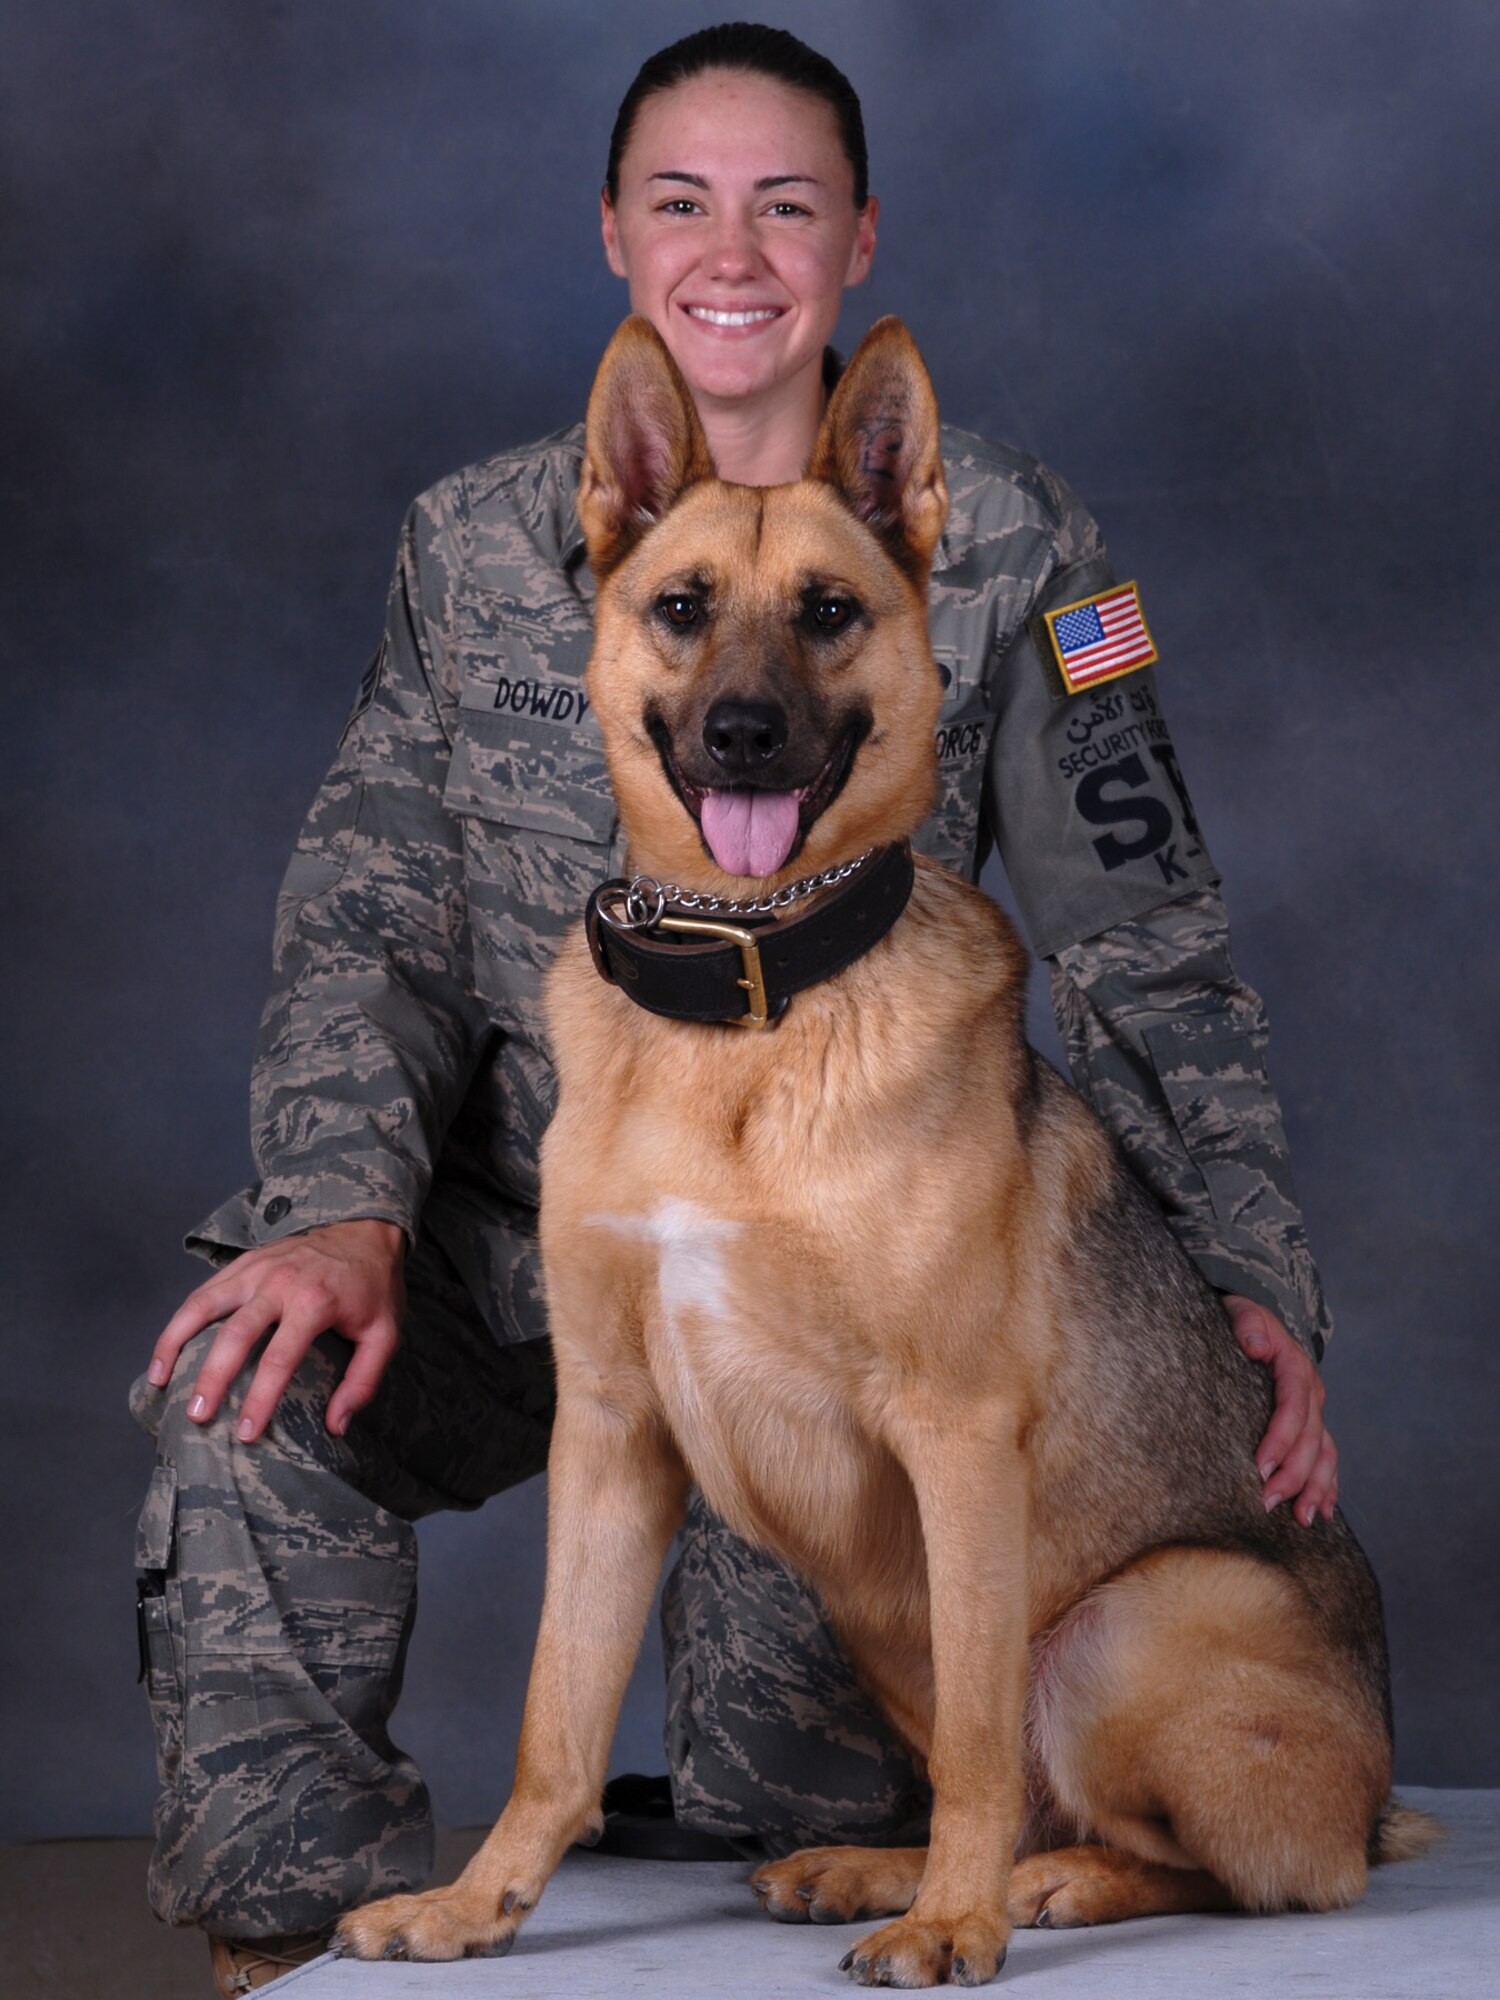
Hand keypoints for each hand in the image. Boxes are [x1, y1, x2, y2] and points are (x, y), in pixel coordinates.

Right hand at [146, 1218, 405, 1441]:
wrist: (366, 1227)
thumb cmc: (374, 1287)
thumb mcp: (385, 1334)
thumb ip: (363, 1381)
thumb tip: (335, 1427)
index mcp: (315, 1302)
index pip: (280, 1358)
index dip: (260, 1399)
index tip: (246, 1433)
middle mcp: (280, 1283)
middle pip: (235, 1334)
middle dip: (211, 1378)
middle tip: (196, 1417)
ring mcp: (257, 1269)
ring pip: (204, 1305)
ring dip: (175, 1342)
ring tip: (159, 1381)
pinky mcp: (244, 1262)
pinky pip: (204, 1291)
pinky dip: (180, 1319)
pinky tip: (167, 1349)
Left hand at [1224, 1295, 1336, 1525]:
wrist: (1254, 1318)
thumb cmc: (1241, 1319)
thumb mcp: (1242, 1311)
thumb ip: (1248, 1324)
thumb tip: (1256, 1346)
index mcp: (1295, 1367)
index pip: (1293, 1407)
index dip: (1280, 1438)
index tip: (1261, 1466)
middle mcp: (1312, 1392)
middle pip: (1311, 1439)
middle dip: (1293, 1474)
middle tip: (1268, 1502)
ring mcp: (1315, 1410)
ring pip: (1325, 1454)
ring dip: (1316, 1488)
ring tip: (1304, 1520)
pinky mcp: (1311, 1424)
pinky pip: (1326, 1458)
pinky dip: (1327, 1485)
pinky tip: (1323, 1513)